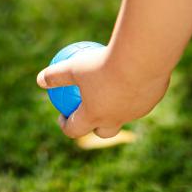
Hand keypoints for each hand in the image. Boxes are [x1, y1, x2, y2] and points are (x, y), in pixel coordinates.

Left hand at [36, 47, 169, 138]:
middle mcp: (116, 118)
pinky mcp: (152, 100)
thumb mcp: (74, 67)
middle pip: (104, 131)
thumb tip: (40, 80)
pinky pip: (141, 99)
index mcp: (94, 115)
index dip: (66, 125)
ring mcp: (136, 112)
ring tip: (113, 93)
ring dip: (118, 108)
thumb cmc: (104, 64)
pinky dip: (135, 91)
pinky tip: (133, 74)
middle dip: (95, 126)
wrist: (142, 59)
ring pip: (126, 114)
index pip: (76, 129)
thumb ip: (56, 75)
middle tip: (89, 113)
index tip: (62, 116)